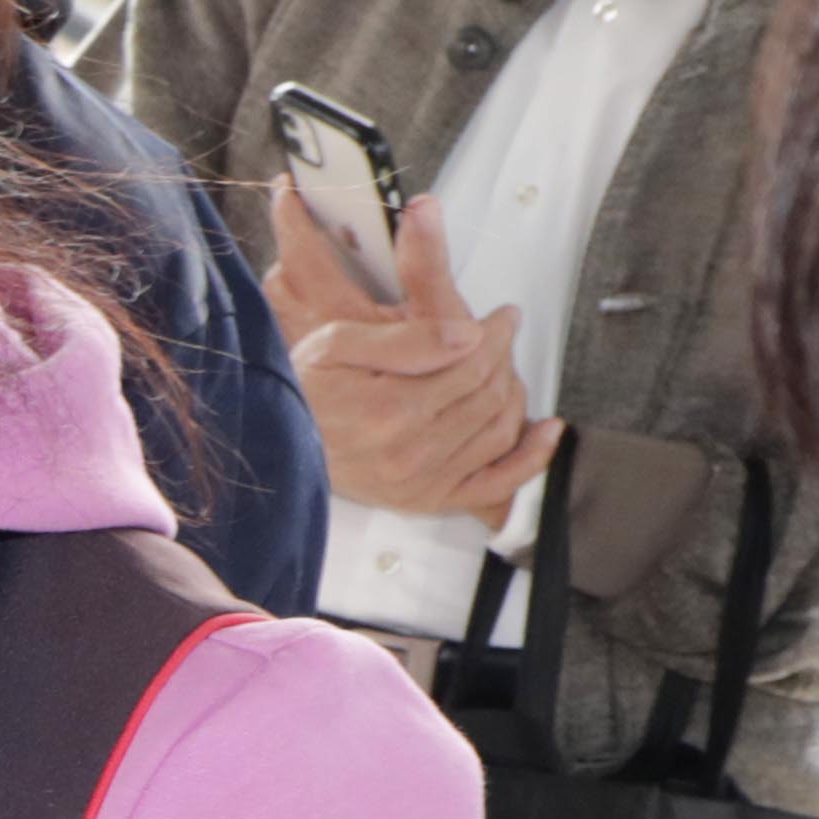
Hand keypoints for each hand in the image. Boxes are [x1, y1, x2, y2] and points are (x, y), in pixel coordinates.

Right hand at [284, 200, 561, 520]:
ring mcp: (422, 481)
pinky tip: (547, 431)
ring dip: (514, 394)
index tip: (501, 317)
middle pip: (489, 393)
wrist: (271, 445)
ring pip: (498, 429)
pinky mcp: (426, 501)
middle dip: (503, 357)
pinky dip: (531, 459)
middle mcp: (411, 452)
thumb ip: (405, 338)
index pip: (472, 361)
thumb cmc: (299, 393)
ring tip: (505, 369)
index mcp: (391, 409)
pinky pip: (496, 484)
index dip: (495, 333)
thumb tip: (467, 334)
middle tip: (500, 334)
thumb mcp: (336, 345)